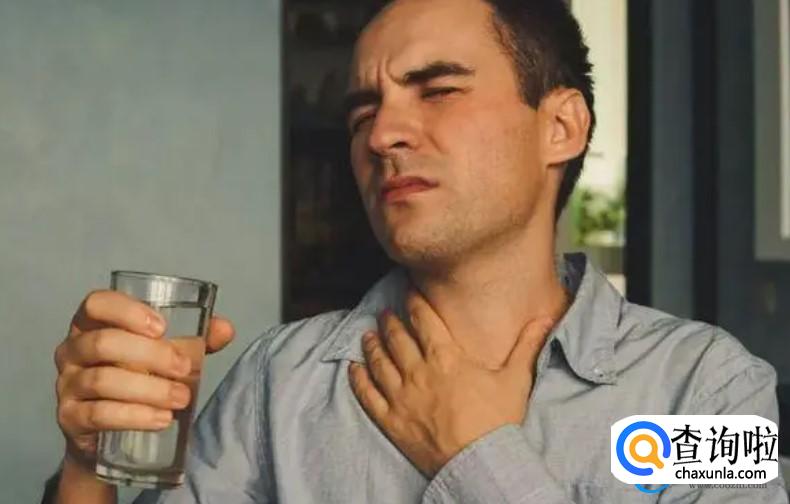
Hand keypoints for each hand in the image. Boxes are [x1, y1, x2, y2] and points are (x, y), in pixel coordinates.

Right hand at [54, 289, 234, 468]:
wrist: (109, 432)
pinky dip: (134, 416)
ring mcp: (66, 385)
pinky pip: (98, 414)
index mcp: (92, 324)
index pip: (97, 303)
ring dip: (149, 389)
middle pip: (103, 342)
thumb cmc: (138, 377)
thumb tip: (225, 329)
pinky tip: (161, 418)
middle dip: (150, 355)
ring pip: (103, 380)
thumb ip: (195, 340)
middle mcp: (72, 350)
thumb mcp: (165, 354)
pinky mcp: (69, 418)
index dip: (127, 310)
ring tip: (182, 398)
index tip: (162, 327)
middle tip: (185, 369)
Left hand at [348, 291, 552, 477]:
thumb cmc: (498, 421)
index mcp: (446, 357)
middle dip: (390, 321)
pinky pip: (368, 395)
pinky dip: (358, 379)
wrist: (480, 462)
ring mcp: (401, 396)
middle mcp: (418, 371)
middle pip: (397, 338)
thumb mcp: (516, 379)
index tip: (407, 292)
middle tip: (385, 312)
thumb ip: (527, 346)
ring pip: (378, 362)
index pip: (424, 320)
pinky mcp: (391, 420)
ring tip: (367, 334)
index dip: (414, 303)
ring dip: (371, 345)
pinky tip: (353, 369)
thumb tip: (545, 318)